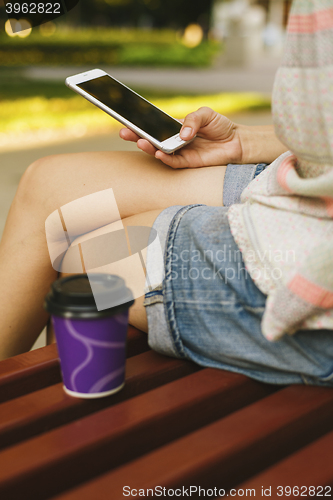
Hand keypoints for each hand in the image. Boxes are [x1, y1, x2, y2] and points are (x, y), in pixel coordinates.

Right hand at [119, 107, 242, 168]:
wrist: (236, 141)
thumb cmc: (220, 126)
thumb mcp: (205, 114)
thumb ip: (192, 120)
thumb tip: (182, 133)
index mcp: (175, 127)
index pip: (154, 125)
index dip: (141, 122)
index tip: (127, 118)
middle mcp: (175, 140)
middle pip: (151, 139)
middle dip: (136, 136)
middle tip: (124, 132)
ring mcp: (180, 152)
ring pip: (159, 151)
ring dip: (149, 147)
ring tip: (141, 141)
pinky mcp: (188, 163)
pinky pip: (172, 162)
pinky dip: (165, 158)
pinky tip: (158, 152)